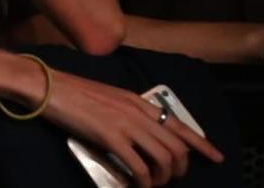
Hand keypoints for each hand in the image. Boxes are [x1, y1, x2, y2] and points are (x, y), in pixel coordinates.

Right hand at [40, 67, 220, 185]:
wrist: (47, 86)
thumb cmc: (72, 92)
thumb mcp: (109, 98)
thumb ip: (129, 113)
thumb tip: (141, 136)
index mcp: (139, 101)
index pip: (180, 125)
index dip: (202, 144)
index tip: (217, 157)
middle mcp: (139, 112)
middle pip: (177, 147)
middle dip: (180, 169)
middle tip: (171, 179)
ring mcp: (126, 124)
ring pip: (163, 159)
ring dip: (163, 178)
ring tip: (152, 184)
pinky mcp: (110, 137)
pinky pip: (139, 166)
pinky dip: (143, 181)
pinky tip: (138, 185)